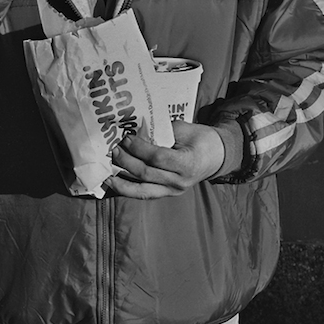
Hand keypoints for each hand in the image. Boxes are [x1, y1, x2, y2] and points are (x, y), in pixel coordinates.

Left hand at [103, 121, 225, 198]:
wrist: (216, 157)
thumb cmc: (200, 139)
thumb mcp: (186, 129)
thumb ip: (163, 130)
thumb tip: (136, 130)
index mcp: (187, 163)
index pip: (158, 158)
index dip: (139, 148)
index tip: (127, 138)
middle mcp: (179, 182)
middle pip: (146, 173)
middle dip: (127, 161)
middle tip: (114, 149)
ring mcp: (172, 191)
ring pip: (141, 190)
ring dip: (121, 180)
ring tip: (107, 170)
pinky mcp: (166, 194)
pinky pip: (143, 194)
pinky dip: (126, 189)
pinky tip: (112, 183)